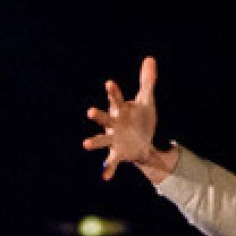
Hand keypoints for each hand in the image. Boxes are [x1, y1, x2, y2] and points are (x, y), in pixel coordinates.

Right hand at [82, 56, 178, 183]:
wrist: (142, 142)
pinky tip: (105, 177)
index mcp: (122, 110)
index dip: (113, 92)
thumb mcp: (147, 101)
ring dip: (95, 141)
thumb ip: (147, 81)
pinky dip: (108, 169)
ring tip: (85, 144)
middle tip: (90, 112)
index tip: (109, 83)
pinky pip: (111, 162)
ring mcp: (114, 139)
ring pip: (103, 140)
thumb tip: (150, 59)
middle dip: (99, 116)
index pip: (117, 99)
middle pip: (106, 119)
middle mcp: (115, 124)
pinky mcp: (118, 153)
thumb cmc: (141, 118)